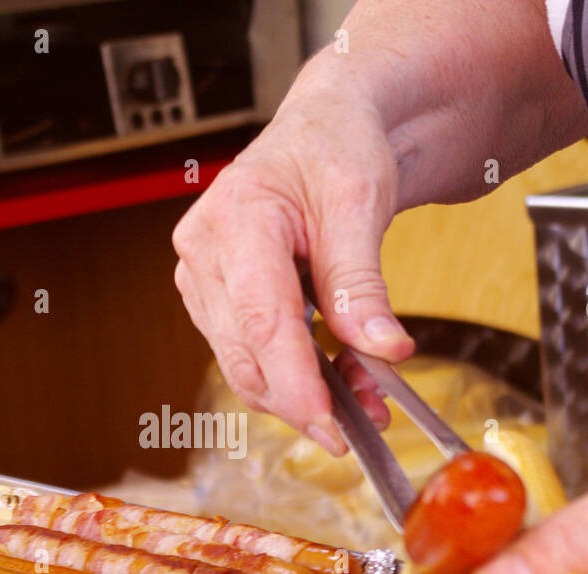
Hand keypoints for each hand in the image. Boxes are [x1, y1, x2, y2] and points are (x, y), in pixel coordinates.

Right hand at [172, 0, 587, 454]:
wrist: (324, 128)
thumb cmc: (337, 147)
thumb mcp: (361, 203)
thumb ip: (362, 282)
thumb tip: (384, 348)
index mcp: (235, 217)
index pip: (261, 320)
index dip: (293, 381)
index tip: (329, 425)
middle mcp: (204, 252)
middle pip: (245, 354)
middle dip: (302, 402)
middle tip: (360, 431)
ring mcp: (204, 279)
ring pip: (244, 365)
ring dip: (302, 396)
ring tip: (367, 402)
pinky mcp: (217, 300)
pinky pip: (250, 355)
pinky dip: (295, 378)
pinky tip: (342, 381)